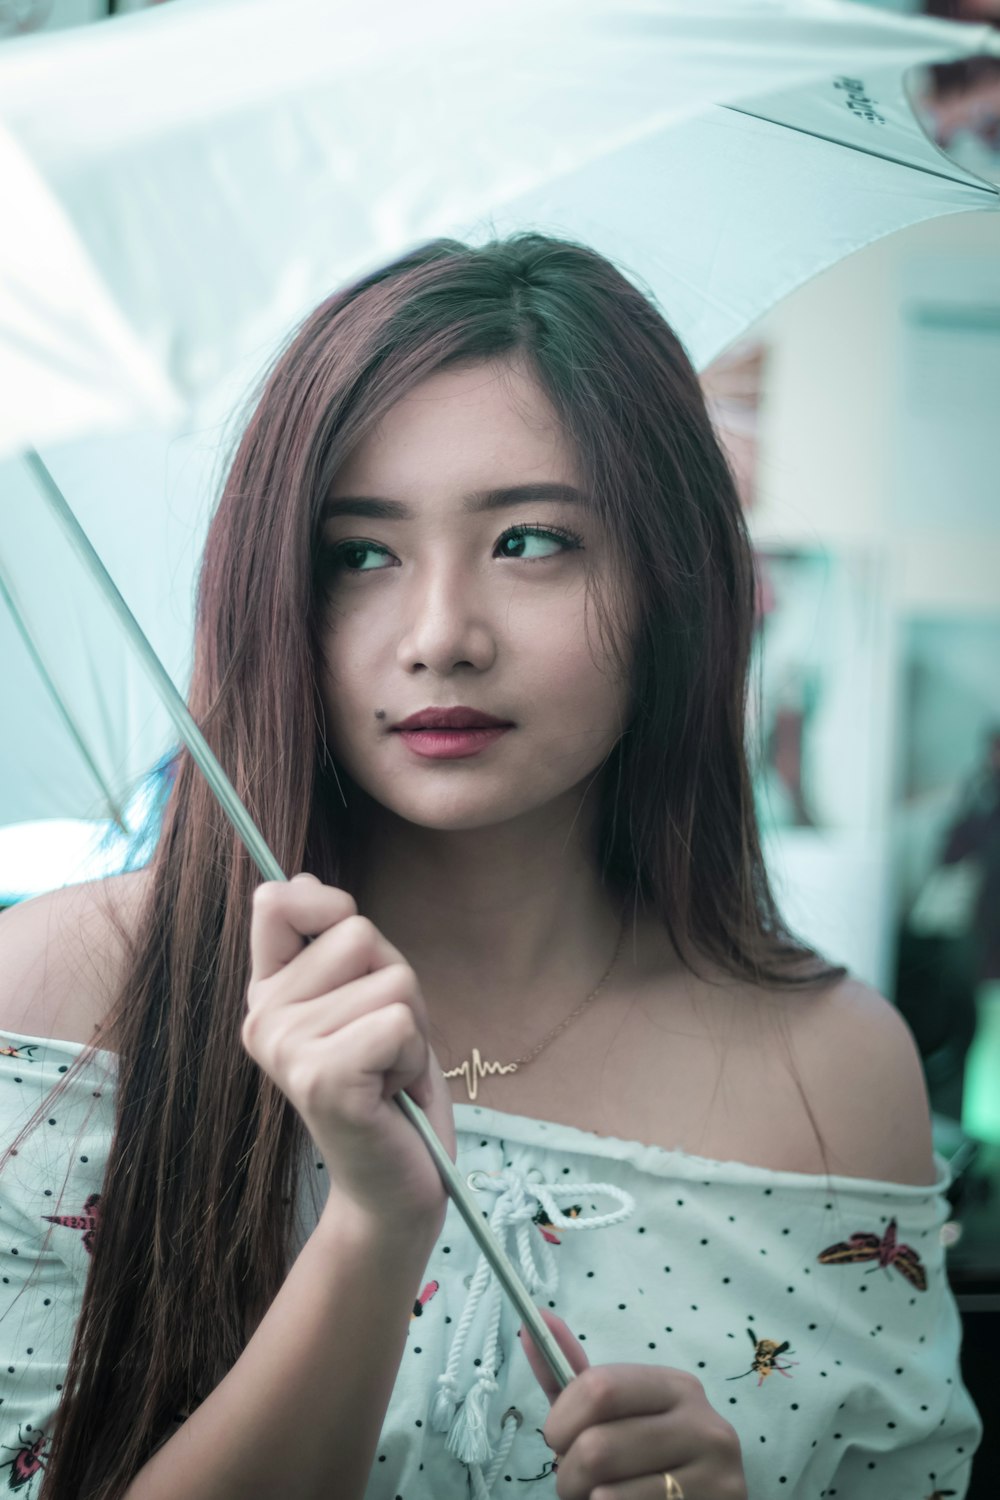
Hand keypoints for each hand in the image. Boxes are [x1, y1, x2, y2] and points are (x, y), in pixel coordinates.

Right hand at [242, 874, 455, 1238]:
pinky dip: (413, 1055)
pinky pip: (398, 1022)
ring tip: (386, 1071)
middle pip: (359, 933)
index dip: (326, 904)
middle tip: (382, 1042)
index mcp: (267, 992)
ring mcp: (287, 1049)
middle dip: (394, 983)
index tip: (353, 957)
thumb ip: (336, 944)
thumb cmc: (388, 1084)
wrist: (393, 1186)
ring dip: (409, 1026)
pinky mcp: (322, 1080)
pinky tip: (390, 1093)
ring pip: (391, 978)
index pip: (276, 900)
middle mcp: (263, 1018)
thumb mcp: (362, 997)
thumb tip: (302, 880)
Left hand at [518, 1309, 747, 1499]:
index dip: (562, 1419)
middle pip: (598, 1447)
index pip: (600, 1388)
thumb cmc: (645, 1457)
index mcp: (675, 1386)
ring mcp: (714, 1472)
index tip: (556, 1439)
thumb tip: (533, 1319)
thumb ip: (571, 1374)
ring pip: (608, 1494)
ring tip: (596, 1497)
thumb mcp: (611, 1413)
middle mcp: (703, 1421)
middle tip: (573, 1481)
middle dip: (569, 1472)